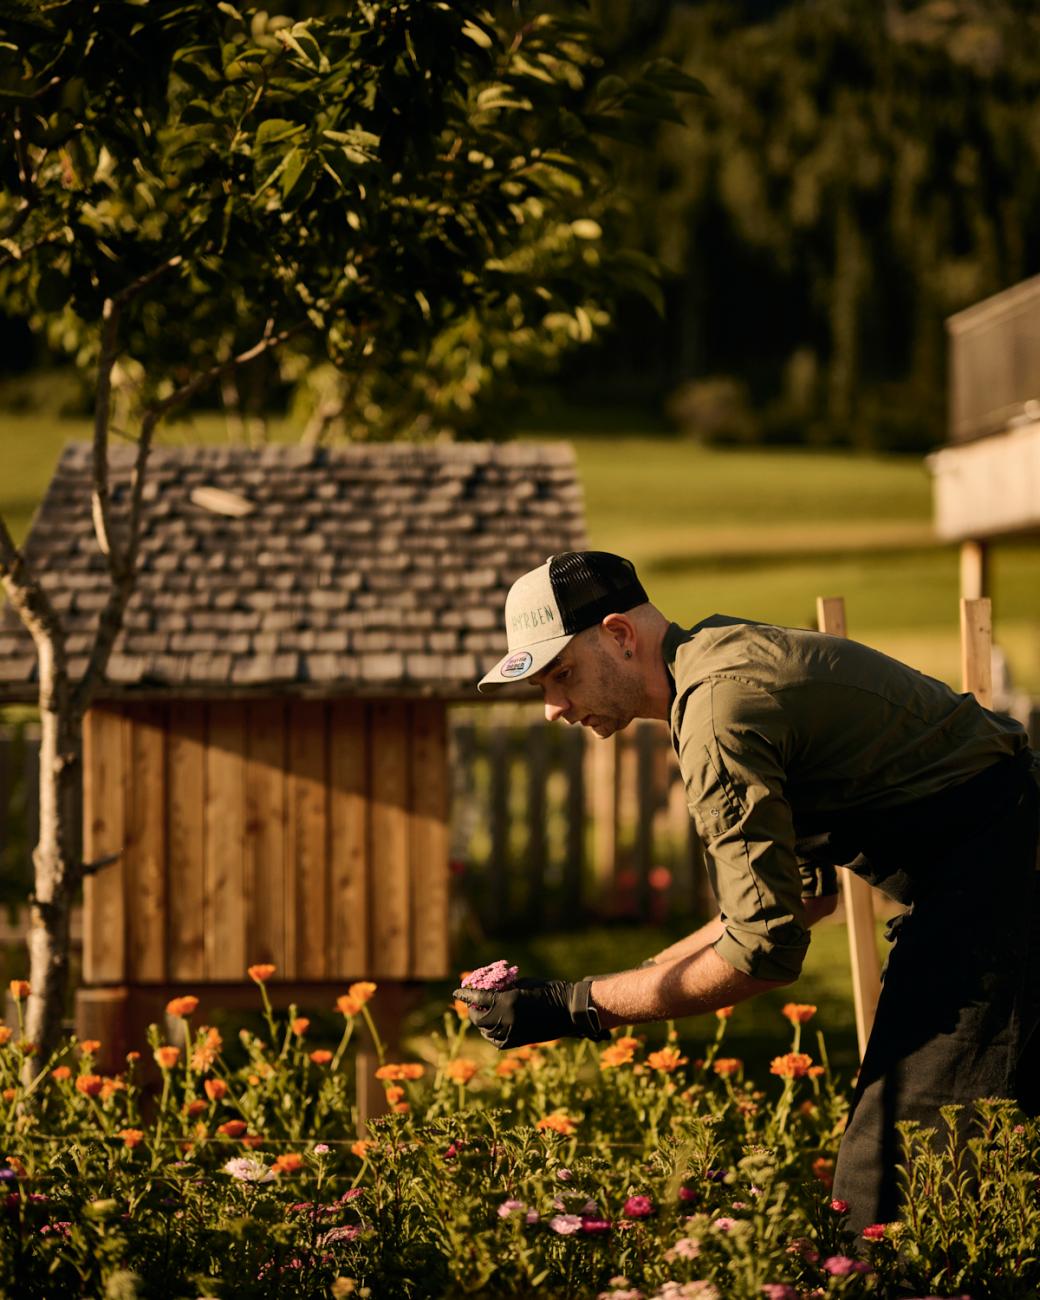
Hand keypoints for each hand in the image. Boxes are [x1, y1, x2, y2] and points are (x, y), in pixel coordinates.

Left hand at [452, 977, 610, 1050]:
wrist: (568, 1010)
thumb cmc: (547, 990)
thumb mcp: (522, 984)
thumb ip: (503, 989)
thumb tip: (487, 992)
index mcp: (508, 1002)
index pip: (479, 998)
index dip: (466, 994)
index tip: (457, 992)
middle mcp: (507, 1020)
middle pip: (479, 1019)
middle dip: (474, 1010)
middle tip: (473, 1003)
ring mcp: (513, 1033)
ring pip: (487, 1032)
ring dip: (482, 1023)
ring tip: (483, 1013)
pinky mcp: (519, 1042)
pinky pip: (497, 1041)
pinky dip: (492, 1034)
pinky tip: (493, 1026)